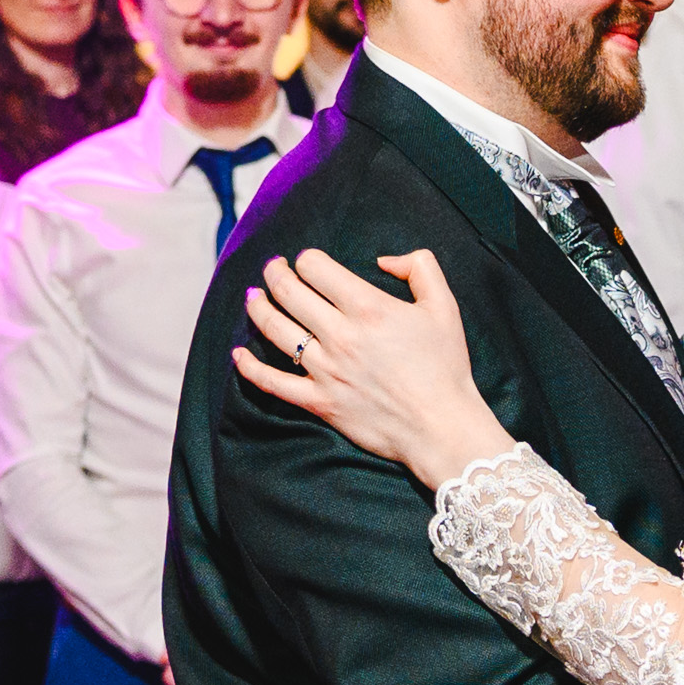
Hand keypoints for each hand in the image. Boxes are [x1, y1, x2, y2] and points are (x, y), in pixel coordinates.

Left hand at [234, 249, 506, 487]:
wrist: (441, 426)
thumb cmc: (446, 367)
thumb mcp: (444, 306)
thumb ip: (420, 267)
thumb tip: (384, 260)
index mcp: (368, 307)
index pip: (317, 268)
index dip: (308, 258)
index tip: (308, 261)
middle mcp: (340, 335)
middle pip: (290, 292)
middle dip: (276, 273)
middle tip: (272, 267)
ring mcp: (325, 370)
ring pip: (275, 330)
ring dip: (257, 307)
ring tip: (252, 296)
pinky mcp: (319, 401)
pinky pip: (273, 383)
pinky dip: (250, 368)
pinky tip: (237, 354)